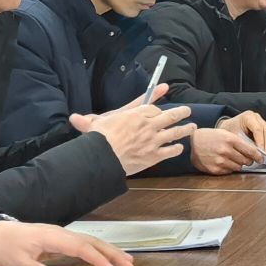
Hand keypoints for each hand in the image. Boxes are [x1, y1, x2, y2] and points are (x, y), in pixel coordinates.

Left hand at [0, 220, 133, 265]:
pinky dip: (97, 252)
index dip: (97, 258)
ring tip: (127, 262)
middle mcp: (60, 234)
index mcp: (52, 237)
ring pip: (90, 242)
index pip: (81, 247)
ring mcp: (60, 237)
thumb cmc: (2, 248)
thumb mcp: (13, 263)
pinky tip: (105, 259)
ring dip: (109, 252)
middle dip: (112, 253)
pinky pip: (83, 245)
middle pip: (92, 242)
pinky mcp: (57, 242)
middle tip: (130, 265)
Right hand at [69, 89, 193, 174]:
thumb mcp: (94, 127)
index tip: (161, 106)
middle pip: (170, 116)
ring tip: (192, 126)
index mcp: (136, 115)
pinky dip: (176, 148)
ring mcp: (154, 140)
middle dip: (181, 112)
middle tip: (187, 110)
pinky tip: (179, 147)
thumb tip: (73, 118)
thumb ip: (88, 122)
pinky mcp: (155, 155)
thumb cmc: (100, 140)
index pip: (151, 107)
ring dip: (185, 129)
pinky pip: (170, 150)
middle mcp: (148, 125)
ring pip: (175, 132)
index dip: (157, 106)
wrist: (105, 158)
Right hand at [189, 126, 265, 173]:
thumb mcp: (225, 133)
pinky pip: (229, 171)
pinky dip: (230, 168)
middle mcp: (225, 150)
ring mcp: (220, 161)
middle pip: (246, 160)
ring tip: (235, 159)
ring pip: (239, 167)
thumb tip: (253, 151)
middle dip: (249, 160)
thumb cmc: (211, 136)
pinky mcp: (215, 169)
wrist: (193, 142)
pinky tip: (226, 162)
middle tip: (248, 159)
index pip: (250, 150)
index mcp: (230, 139)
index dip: (258, 155)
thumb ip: (239, 141)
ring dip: (240, 164)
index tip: (261, 158)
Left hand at [217, 109, 265, 153]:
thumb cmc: (228, 131)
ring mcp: (261, 121)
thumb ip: (244, 144)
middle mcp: (256, 117)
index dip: (261, 141)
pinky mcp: (264, 126)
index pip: (258, 129)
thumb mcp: (233, 137)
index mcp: (247, 117)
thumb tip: (254, 153)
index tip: (260, 152)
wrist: (228, 128)